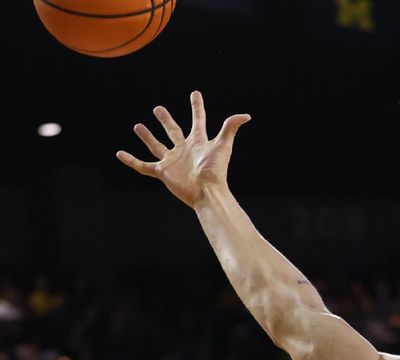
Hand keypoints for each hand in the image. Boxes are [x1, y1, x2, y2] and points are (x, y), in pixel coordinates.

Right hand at [116, 90, 250, 207]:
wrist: (207, 191)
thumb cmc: (215, 170)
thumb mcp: (223, 146)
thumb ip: (230, 128)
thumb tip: (246, 115)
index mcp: (198, 142)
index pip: (198, 120)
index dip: (197, 107)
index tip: (195, 93)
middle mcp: (184, 150)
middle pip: (173, 131)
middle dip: (165, 120)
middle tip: (158, 109)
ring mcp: (173, 161)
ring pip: (157, 146)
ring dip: (147, 136)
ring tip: (137, 126)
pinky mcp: (163, 172)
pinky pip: (144, 166)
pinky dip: (131, 161)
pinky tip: (120, 154)